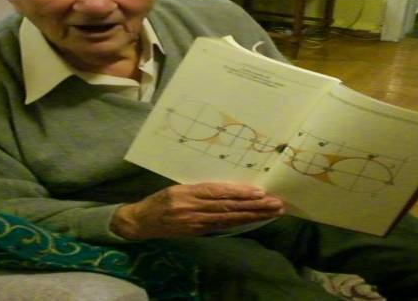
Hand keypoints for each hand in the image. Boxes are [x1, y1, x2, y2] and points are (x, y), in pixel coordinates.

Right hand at [111, 182, 284, 238]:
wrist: (141, 221)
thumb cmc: (161, 199)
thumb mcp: (178, 187)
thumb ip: (200, 187)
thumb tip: (229, 185)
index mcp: (188, 192)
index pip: (219, 192)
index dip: (240, 192)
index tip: (260, 192)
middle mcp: (192, 207)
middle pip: (229, 206)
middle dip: (255, 205)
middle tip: (276, 203)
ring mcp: (195, 221)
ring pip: (229, 218)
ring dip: (253, 215)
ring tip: (272, 211)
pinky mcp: (196, 231)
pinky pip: (222, 226)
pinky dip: (239, 223)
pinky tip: (254, 220)